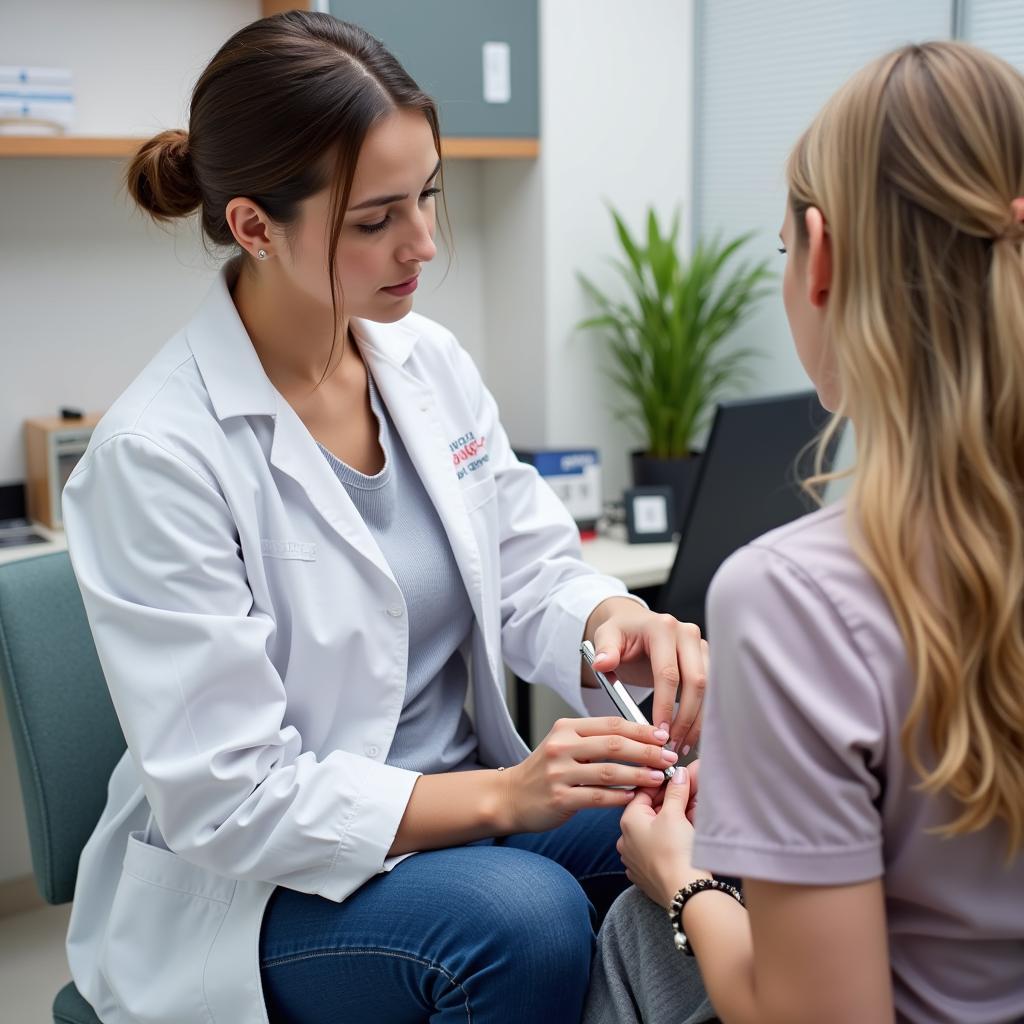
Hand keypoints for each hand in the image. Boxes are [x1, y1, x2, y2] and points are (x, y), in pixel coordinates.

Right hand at [500, 716, 679, 833]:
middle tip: (668, 758)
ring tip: (658, 779)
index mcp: (566, 728)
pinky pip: (598, 797)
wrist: (510, 796)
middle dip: (646, 751)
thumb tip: (638, 739)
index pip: (611, 723)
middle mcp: (561, 746)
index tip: (662, 737)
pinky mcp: (560, 798)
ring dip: (639, 775)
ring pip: (609, 771)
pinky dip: (620, 797)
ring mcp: (559, 773)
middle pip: (614, 745)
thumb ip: (595, 739)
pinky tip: (635, 797)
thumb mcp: (564, 745)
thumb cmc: (544, 771)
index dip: (641, 730)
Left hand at [585, 598, 708, 754]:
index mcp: (663, 628)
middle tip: (671, 745)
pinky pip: (710, 692)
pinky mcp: (708, 660)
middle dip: (686, 718)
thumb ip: (604, 650)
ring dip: (697, 721)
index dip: (665, 705)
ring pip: (708, 690)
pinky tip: (689, 735)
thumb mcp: (606, 636)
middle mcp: (687, 634)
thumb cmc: (621, 632)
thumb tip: (602, 664)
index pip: (668, 673)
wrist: (635, 623)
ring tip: (680, 746)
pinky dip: (701, 716)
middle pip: (696, 682)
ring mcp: (701, 647)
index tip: (659, 733)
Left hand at [617, 764, 710, 908]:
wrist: (685, 892)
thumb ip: (675, 790)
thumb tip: (678, 774)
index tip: (678, 780)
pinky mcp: (645, 876)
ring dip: (670, 824)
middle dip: (669, 804)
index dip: (662, 784)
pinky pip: (655, 851)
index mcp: (628, 821)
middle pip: (649, 813)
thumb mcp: (675, 814)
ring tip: (689, 819)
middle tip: (689, 798)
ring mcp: (634, 860)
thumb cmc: (676, 851)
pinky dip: (667, 844)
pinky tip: (682, 841)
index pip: (643, 792)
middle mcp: (625, 840)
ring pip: (653, 833)